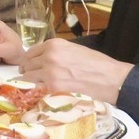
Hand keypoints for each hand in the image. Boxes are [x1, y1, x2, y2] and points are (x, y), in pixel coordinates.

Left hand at [18, 38, 132, 103]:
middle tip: (34, 79)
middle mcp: (48, 56)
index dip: (29, 61)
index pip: (30, 52)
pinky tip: (44, 93)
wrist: (112, 79)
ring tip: (40, 87)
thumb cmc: (97, 64)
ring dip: (32, 83)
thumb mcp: (74, 50)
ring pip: (28, 78)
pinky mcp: (53, 88)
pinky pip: (36, 89)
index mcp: (54, 45)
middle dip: (28, 72)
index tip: (30, 67)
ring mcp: (49, 72)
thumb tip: (43, 59)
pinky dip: (37, 92)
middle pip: (26, 65)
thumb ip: (56, 52)